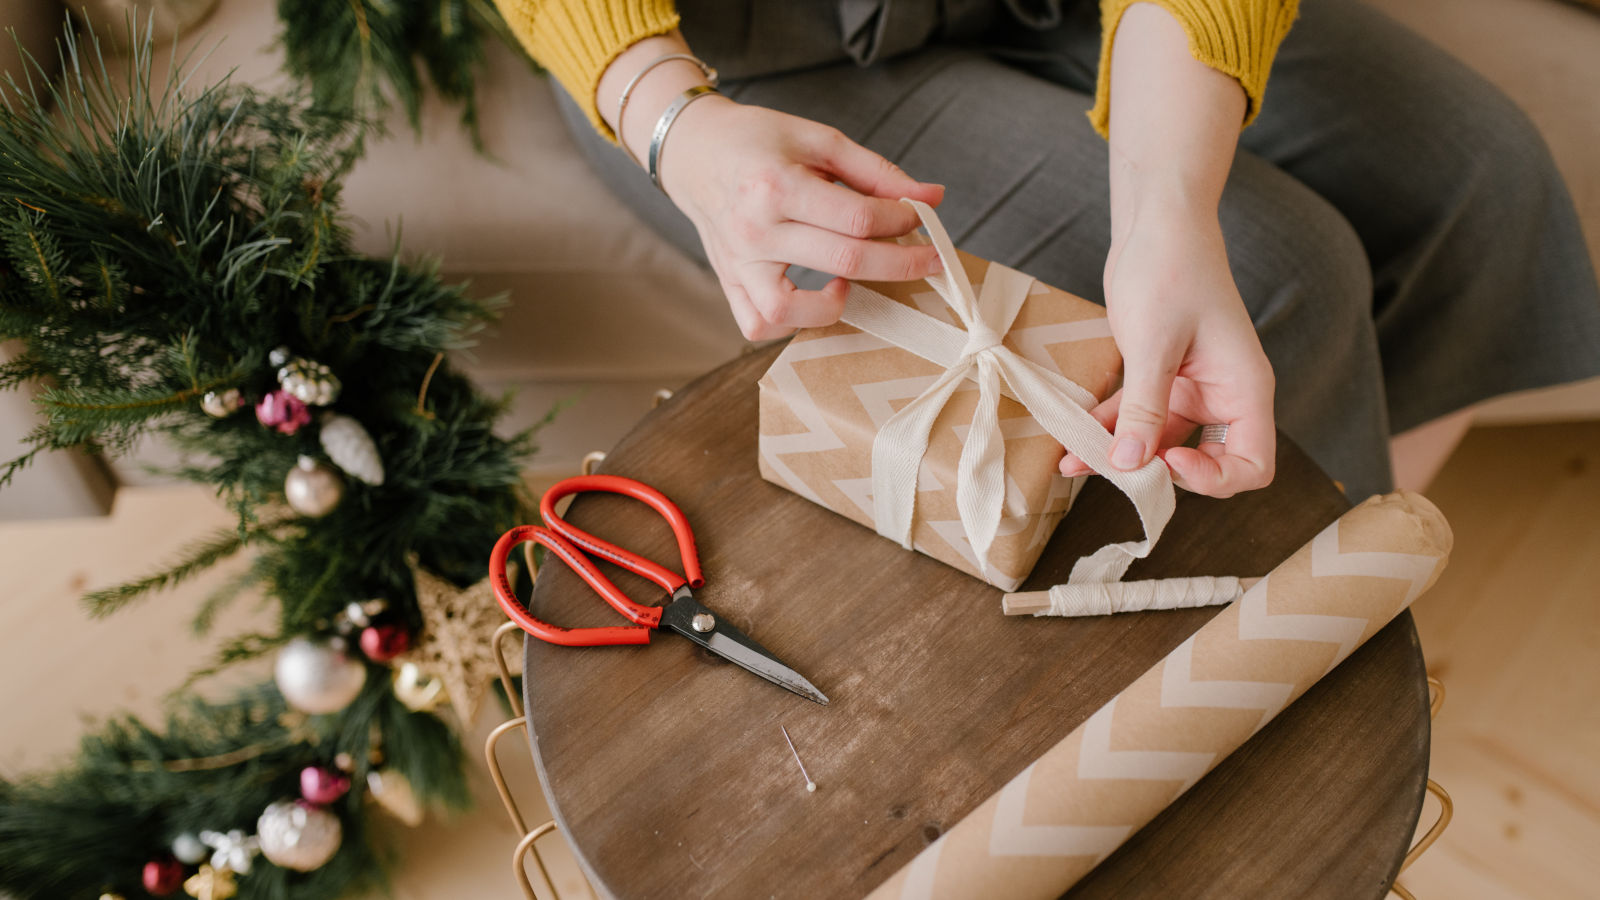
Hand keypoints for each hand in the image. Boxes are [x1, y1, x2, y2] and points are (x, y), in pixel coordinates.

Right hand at [658, 97, 945, 338]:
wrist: (694, 151)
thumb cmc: (757, 140)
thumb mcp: (817, 139)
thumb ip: (875, 170)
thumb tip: (931, 196)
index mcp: (776, 185)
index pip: (857, 218)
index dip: (902, 220)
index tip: (921, 214)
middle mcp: (754, 230)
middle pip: (843, 262)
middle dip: (901, 263)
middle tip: (930, 257)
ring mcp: (737, 263)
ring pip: (790, 310)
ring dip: (835, 305)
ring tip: (851, 281)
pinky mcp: (729, 282)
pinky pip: (759, 324)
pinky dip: (792, 323)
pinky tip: (814, 297)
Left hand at [1059, 210, 1275, 497]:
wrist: (1155, 221)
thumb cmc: (1170, 269)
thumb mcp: (1153, 344)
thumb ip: (1145, 408)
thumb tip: (1130, 465)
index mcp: (1243, 389)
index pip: (1252, 464)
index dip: (1214, 478)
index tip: (1168, 462)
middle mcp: (1223, 395)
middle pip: (1205, 462)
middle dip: (1157, 473)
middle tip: (1110, 468)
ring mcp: (1191, 388)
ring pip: (1161, 442)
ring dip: (1121, 455)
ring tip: (1073, 463)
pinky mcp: (1159, 376)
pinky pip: (1137, 417)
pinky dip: (1109, 429)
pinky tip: (1071, 441)